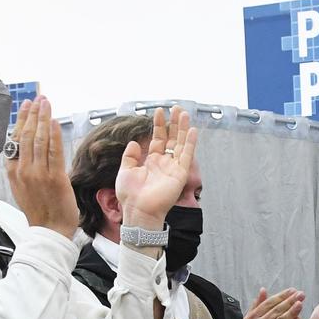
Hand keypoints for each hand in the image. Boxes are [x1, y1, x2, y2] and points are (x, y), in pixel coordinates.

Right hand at [5, 97, 79, 236]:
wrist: (49, 231)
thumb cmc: (40, 210)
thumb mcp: (23, 187)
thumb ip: (24, 168)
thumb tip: (30, 150)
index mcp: (13, 171)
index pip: (16, 139)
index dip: (22, 120)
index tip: (27, 106)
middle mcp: (23, 169)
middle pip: (27, 135)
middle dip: (33, 113)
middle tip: (38, 98)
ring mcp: (38, 173)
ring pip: (39, 139)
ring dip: (43, 118)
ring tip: (46, 103)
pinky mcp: (54, 177)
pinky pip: (53, 151)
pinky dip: (54, 134)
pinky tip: (54, 121)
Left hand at [115, 106, 199, 229]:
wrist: (138, 210)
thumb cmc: (130, 195)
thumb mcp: (125, 170)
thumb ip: (130, 156)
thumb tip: (134, 142)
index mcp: (151, 162)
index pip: (158, 139)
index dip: (158, 125)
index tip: (159, 112)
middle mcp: (164, 163)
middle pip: (172, 139)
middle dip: (173, 123)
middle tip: (176, 108)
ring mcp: (173, 168)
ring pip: (181, 144)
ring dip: (183, 129)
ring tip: (184, 113)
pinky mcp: (179, 174)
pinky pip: (187, 156)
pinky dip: (190, 143)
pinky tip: (192, 130)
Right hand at [240, 288, 304, 318]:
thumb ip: (257, 304)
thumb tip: (263, 290)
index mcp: (252, 316)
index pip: (269, 303)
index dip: (282, 296)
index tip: (291, 291)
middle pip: (276, 310)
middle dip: (289, 301)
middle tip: (300, 295)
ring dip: (292, 312)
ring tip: (300, 304)